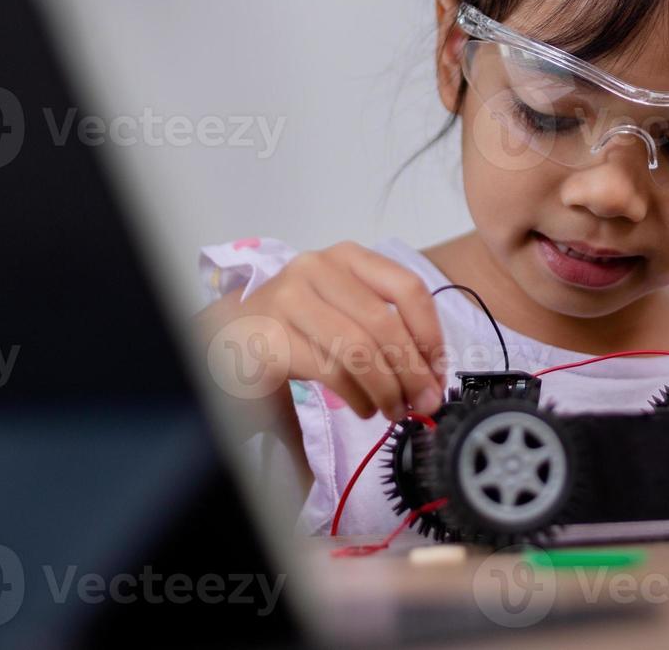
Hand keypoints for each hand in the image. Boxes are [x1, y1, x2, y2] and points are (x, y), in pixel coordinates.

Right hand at [197, 242, 446, 420]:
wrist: (230, 338)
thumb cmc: (299, 329)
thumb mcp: (347, 314)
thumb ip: (388, 332)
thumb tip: (433, 378)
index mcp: (347, 257)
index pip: (406, 288)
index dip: (430, 335)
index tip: (439, 372)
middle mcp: (318, 268)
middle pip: (384, 322)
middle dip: (413, 371)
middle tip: (425, 403)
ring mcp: (290, 299)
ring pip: (358, 349)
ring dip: (386, 389)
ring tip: (392, 410)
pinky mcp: (272, 336)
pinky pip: (330, 370)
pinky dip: (357, 396)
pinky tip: (364, 408)